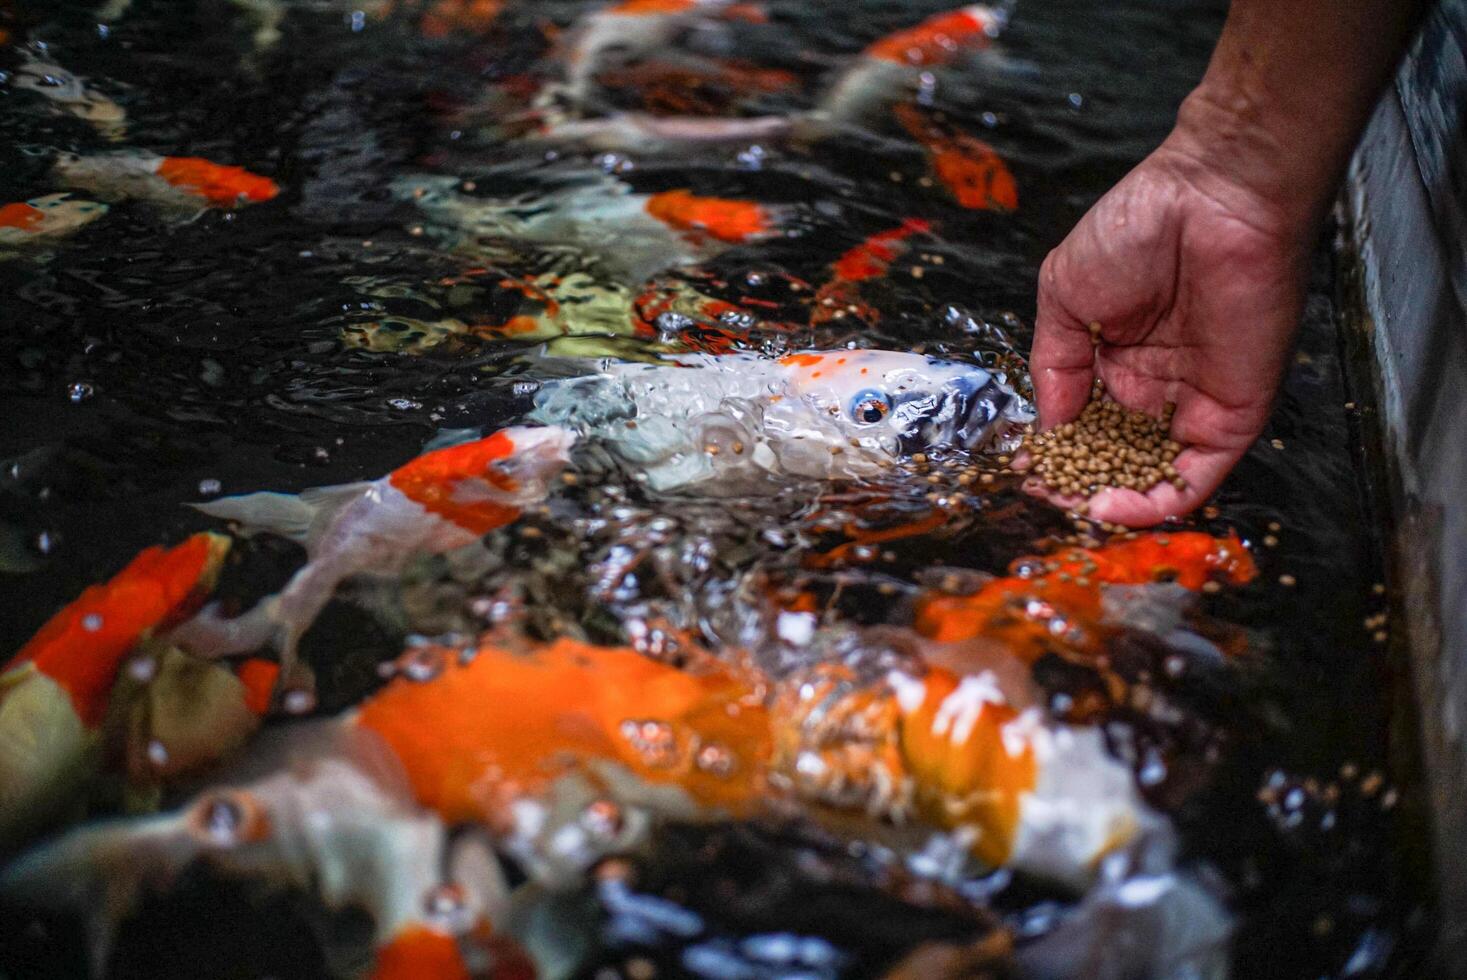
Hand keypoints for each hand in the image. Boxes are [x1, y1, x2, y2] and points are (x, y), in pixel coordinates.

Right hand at [1028, 135, 1312, 525]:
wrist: (1214, 196)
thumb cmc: (1138, 227)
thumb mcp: (1063, 294)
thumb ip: (1054, 364)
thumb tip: (1048, 426)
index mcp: (1116, 357)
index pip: (1085, 424)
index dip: (1056, 452)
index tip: (1026, 469)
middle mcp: (1157, 385)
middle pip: (1118, 457)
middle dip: (1081, 484)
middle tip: (1047, 497)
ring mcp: (1196, 400)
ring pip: (1157, 473)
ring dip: (1119, 502)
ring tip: (1077, 511)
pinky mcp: (1234, 411)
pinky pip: (1199, 471)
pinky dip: (1161, 498)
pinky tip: (1117, 506)